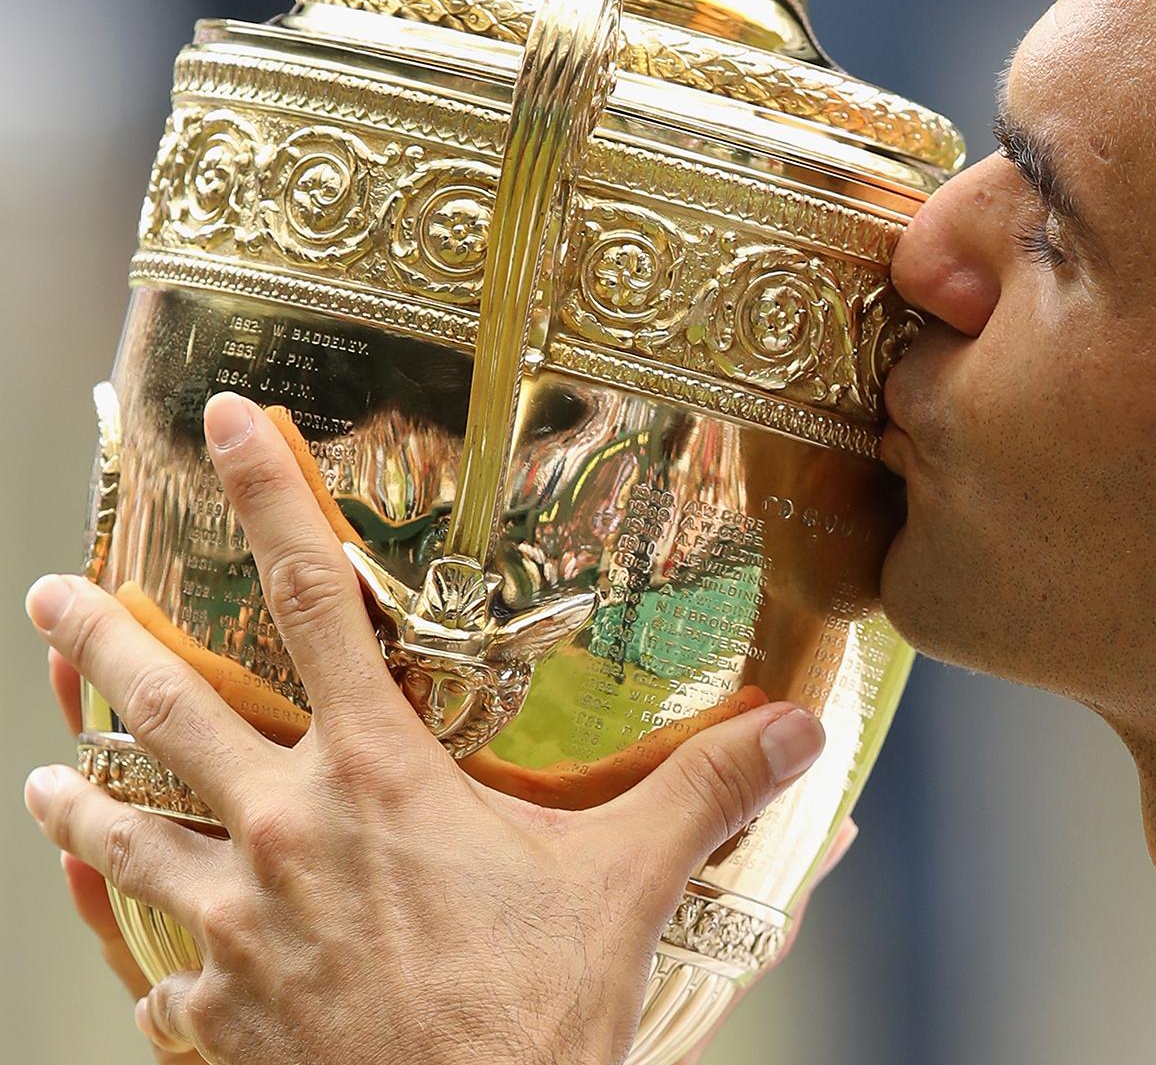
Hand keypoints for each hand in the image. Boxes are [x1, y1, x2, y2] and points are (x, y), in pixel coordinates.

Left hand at [23, 391, 828, 1064]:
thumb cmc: (533, 1015)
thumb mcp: (630, 887)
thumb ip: (708, 790)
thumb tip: (806, 723)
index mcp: (378, 776)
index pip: (316, 601)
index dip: (269, 499)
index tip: (226, 423)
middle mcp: (283, 833)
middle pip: (174, 710)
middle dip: (105, 644)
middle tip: (51, 597)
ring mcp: (233, 929)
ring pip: (130, 842)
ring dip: (84, 803)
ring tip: (42, 781)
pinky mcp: (214, 1020)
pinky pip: (168, 984)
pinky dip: (163, 970)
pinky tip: (159, 974)